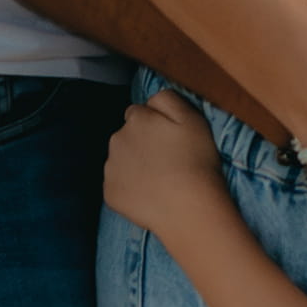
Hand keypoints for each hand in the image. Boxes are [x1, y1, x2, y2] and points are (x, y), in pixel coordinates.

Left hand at [103, 91, 228, 234]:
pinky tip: (150, 194)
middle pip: (127, 136)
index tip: (170, 140)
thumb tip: (150, 100)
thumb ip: (168, 99)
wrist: (188, 208)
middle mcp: (116, 140)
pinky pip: (118, 184)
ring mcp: (111, 168)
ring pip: (121, 160)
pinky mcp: (110, 193)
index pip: (139, 113)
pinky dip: (130, 188)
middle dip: (141, 143)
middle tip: (167, 160)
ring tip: (159, 179)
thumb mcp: (192, 118)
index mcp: (136, 119)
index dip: (155, 125)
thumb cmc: (196, 161)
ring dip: (134, 165)